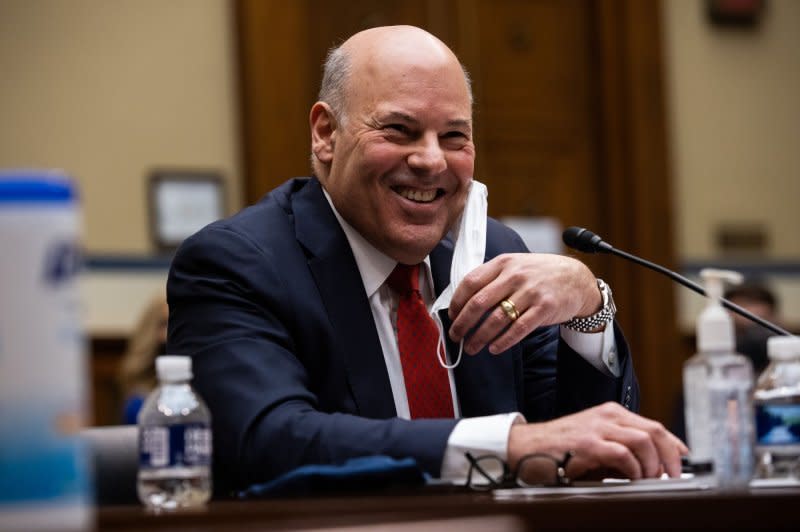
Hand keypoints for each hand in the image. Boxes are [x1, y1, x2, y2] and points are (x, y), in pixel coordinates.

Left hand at [447, 253, 601, 354]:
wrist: (576, 278)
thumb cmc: (539, 274)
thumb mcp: (514, 265)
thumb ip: (491, 277)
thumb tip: (463, 301)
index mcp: (503, 263)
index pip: (470, 282)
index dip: (457, 302)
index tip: (452, 316)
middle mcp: (515, 275)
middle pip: (479, 303)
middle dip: (463, 323)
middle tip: (455, 336)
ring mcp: (530, 291)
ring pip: (496, 319)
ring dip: (479, 337)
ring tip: (471, 347)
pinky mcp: (544, 308)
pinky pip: (518, 329)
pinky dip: (503, 341)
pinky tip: (494, 348)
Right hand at [508, 402, 688, 480]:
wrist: (524, 448)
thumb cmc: (557, 449)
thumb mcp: (595, 445)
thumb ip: (621, 451)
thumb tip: (652, 468)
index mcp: (611, 414)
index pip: (654, 426)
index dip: (674, 444)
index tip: (684, 459)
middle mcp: (607, 416)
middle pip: (655, 430)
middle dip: (670, 456)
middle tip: (673, 476)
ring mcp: (597, 427)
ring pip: (644, 440)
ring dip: (653, 464)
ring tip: (651, 480)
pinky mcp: (587, 443)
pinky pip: (622, 454)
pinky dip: (633, 469)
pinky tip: (630, 478)